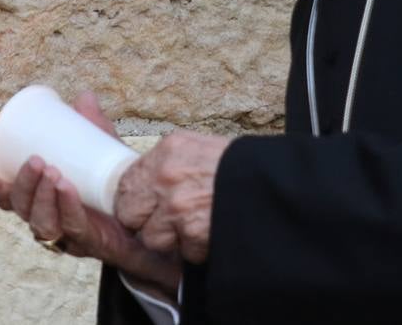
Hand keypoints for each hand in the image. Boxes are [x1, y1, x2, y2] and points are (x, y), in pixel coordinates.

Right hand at [0, 91, 180, 296]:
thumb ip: (90, 126)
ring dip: (43, 196)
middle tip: (36, 160)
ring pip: (42, 221)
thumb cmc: (114, 185)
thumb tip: (83, 96)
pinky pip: (73, 227)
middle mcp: (46, 219)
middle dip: (23, 184)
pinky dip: (68, 207)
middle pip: (20, 208)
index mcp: (39, 199)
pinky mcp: (89, 243)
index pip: (6, 197)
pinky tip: (68, 188)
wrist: (149, 219)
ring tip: (53, 172)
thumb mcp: (98, 152)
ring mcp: (66, 236)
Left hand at [114, 131, 231, 263]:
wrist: (275, 185)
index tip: (142, 206)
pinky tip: (210, 233)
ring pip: (153, 238)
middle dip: (146, 222)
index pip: (125, 184)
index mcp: (168, 151)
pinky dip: (197, 250)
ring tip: (194, 227)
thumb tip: (147, 182)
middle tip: (165, 222)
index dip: (134, 200)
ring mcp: (178, 207)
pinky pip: (183, 252)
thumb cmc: (242, 168)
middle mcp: (166, 177)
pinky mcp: (193, 233)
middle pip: (130, 214)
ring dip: (172, 239)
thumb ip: (170, 163)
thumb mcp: (200, 149)